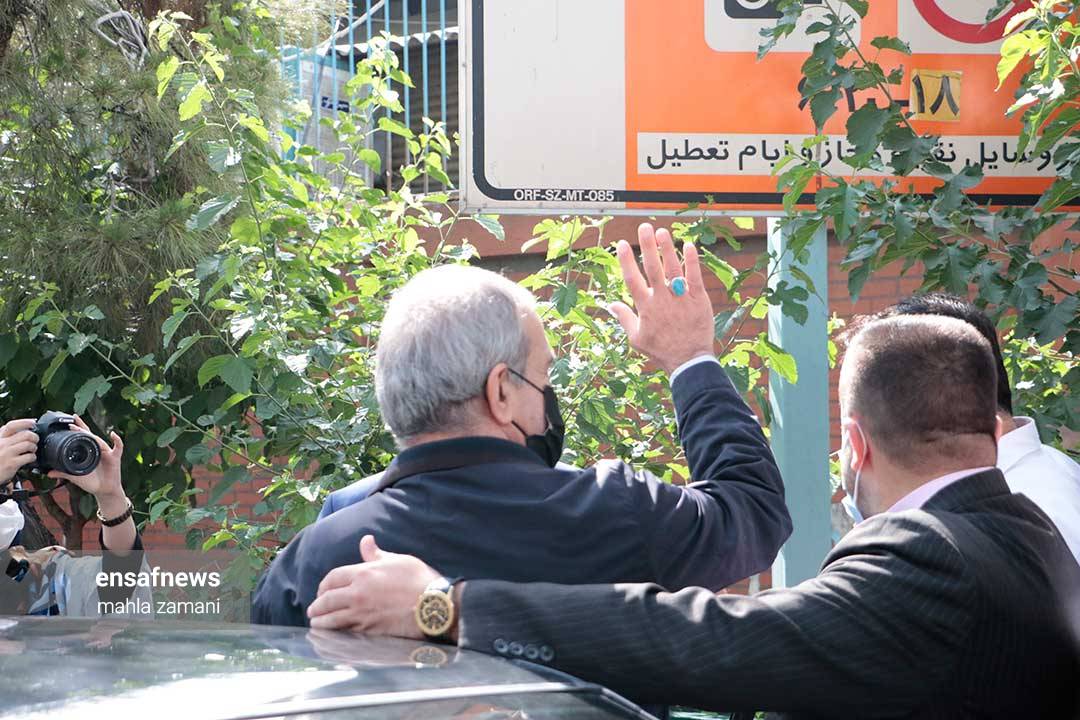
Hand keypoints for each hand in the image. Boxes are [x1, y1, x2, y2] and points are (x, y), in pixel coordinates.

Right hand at [0, 419, 37, 485]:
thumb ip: (6, 438)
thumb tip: (24, 429)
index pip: (12, 425)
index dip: (25, 422)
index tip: (33, 423)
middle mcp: (2, 444)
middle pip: (25, 434)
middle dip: (34, 437)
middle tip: (35, 441)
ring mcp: (7, 453)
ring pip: (28, 444)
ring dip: (34, 447)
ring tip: (32, 450)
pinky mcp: (12, 463)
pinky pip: (29, 456)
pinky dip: (33, 457)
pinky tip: (30, 459)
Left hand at [49, 415, 125, 509]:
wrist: (104, 491)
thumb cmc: (91, 482)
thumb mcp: (75, 477)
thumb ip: (63, 473)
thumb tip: (48, 473)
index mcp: (88, 452)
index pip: (82, 438)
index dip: (76, 429)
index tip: (68, 422)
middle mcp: (98, 450)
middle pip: (90, 435)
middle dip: (82, 426)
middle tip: (73, 418)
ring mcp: (107, 453)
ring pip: (99, 441)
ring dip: (92, 435)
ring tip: (83, 430)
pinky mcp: (115, 458)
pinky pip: (118, 447)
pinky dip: (117, 441)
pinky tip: (113, 435)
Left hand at [308, 535, 440, 636]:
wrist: (433, 605)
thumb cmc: (419, 579)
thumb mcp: (398, 560)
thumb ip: (376, 554)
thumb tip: (366, 540)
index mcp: (364, 573)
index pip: (333, 577)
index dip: (324, 584)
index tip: (322, 590)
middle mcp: (358, 594)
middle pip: (327, 600)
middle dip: (317, 605)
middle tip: (313, 609)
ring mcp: (362, 614)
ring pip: (332, 619)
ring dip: (321, 621)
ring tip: (316, 623)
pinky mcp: (369, 630)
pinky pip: (344, 632)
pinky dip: (334, 633)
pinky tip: (331, 634)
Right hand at [608, 224, 715, 374]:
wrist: (688, 360)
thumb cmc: (660, 350)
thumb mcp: (636, 338)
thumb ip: (624, 318)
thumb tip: (610, 304)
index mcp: (645, 307)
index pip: (632, 279)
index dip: (626, 260)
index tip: (622, 243)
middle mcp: (661, 299)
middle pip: (652, 267)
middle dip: (647, 246)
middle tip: (644, 227)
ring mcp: (680, 298)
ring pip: (673, 268)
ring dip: (667, 248)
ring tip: (662, 232)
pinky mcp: (699, 299)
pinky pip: (694, 276)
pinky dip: (692, 261)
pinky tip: (688, 245)